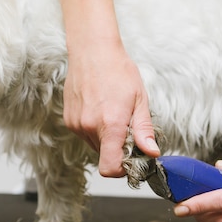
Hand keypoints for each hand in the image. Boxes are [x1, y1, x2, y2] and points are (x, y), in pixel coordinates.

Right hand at [63, 38, 159, 176]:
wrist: (93, 51)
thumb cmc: (118, 71)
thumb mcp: (140, 100)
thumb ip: (144, 130)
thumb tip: (152, 153)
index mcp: (109, 125)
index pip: (110, 168)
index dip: (122, 170)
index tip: (132, 160)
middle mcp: (89, 127)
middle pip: (105, 156)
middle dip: (118, 148)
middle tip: (127, 127)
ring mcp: (76, 124)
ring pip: (95, 146)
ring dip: (107, 138)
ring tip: (113, 113)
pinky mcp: (69, 120)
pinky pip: (86, 135)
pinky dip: (95, 129)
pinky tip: (101, 109)